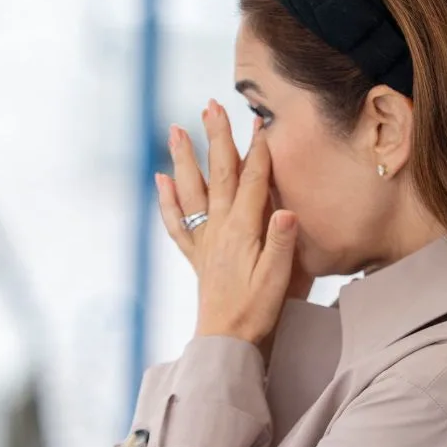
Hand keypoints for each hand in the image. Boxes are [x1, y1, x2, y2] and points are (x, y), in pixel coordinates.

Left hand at [154, 100, 299, 346]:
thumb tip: (285, 208)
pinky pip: (178, 222)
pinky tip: (161, 180)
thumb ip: (281, 241)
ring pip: (192, 191)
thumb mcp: (279, 277)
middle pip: (219, 175)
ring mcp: (205, 240)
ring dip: (185, 158)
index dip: (258, 149)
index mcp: (243, 230)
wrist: (228, 341)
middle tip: (211, 105)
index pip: (253, 180)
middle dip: (217, 138)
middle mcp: (220, 229)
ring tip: (176, 129)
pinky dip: (167, 200)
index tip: (259, 119)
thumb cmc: (258, 311)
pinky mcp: (197, 255)